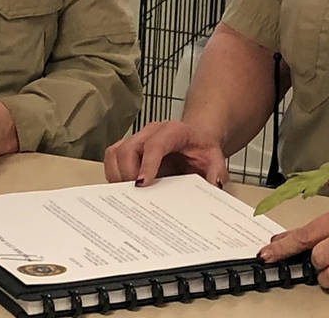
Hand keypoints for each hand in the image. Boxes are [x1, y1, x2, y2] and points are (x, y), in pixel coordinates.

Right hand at [103, 120, 226, 186]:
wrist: (196, 138)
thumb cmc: (201, 148)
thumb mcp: (215, 159)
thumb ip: (216, 171)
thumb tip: (213, 185)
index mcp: (173, 131)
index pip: (155, 144)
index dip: (147, 164)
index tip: (142, 184)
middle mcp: (151, 132)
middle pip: (128, 148)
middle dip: (127, 174)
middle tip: (135, 197)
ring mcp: (138, 139)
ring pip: (115, 152)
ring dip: (117, 175)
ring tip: (127, 196)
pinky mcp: (128, 148)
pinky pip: (112, 158)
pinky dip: (113, 175)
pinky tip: (123, 190)